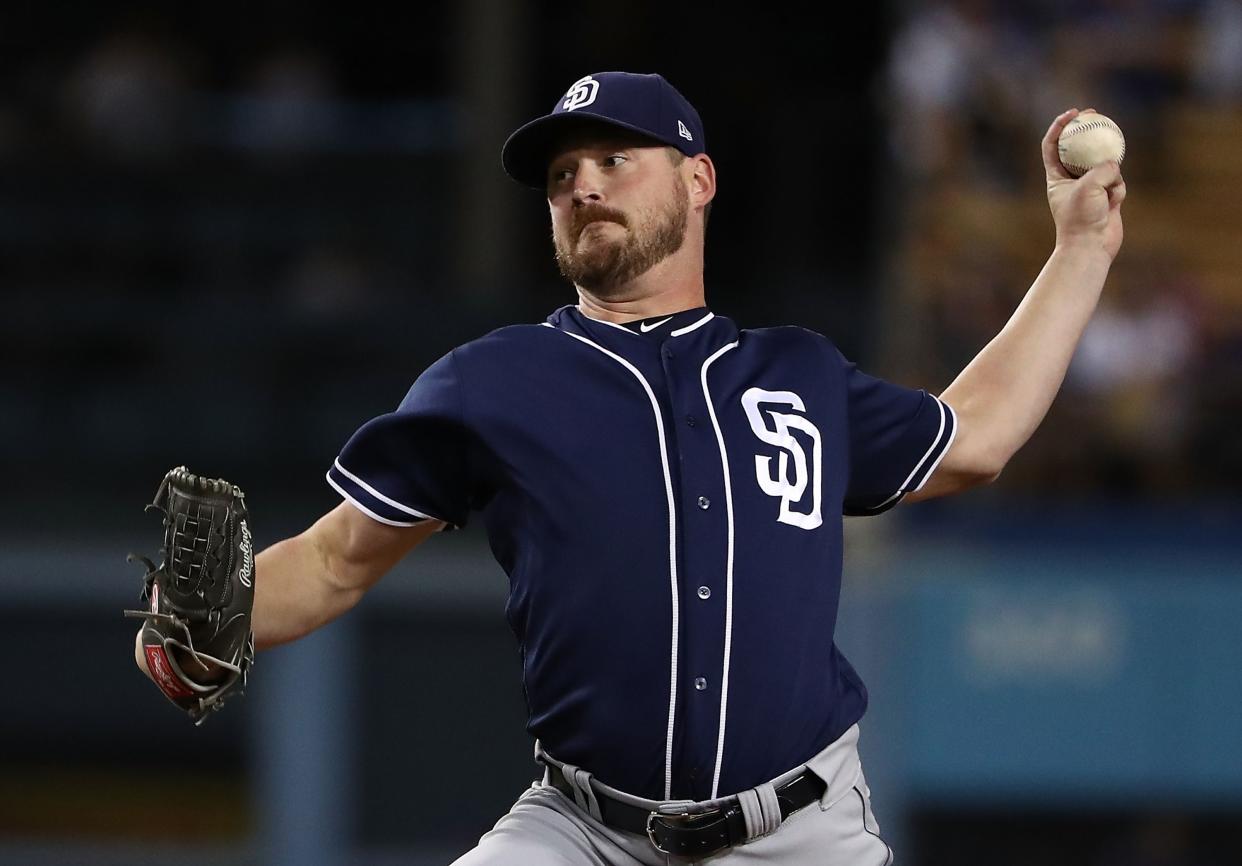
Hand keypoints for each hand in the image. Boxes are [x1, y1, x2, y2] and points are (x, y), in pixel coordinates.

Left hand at [1043, 108, 1125, 259]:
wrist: (1090, 246)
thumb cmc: (1081, 218)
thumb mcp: (1089, 186)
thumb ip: (1102, 168)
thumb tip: (1113, 162)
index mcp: (1056, 178)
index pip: (1052, 146)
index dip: (1059, 127)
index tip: (1073, 113)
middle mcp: (1071, 181)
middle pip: (1078, 149)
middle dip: (1087, 130)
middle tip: (1096, 113)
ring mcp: (1090, 188)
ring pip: (1105, 166)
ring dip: (1110, 174)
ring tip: (1106, 192)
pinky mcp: (1106, 196)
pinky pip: (1117, 182)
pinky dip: (1118, 190)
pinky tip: (1114, 204)